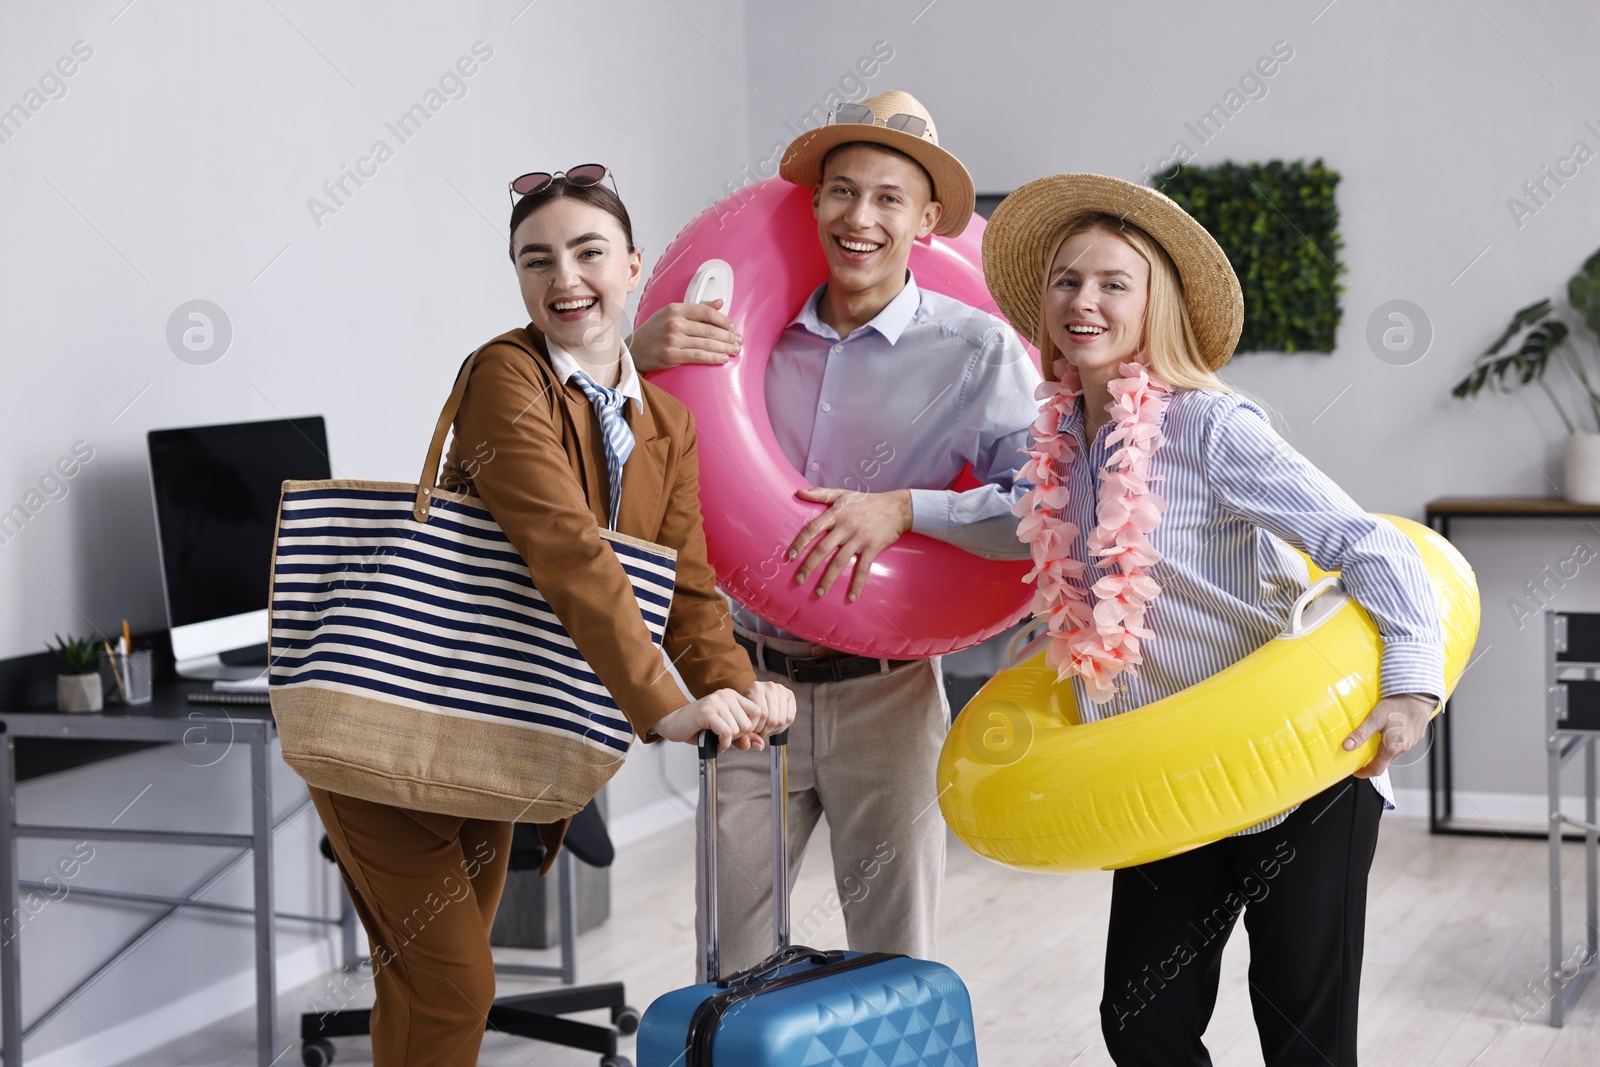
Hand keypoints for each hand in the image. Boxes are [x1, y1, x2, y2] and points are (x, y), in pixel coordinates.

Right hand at [626, 299, 741, 371]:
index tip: (732, 327)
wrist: (633, 350)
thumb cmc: (654, 332)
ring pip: (707, 344)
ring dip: (725, 348)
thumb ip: (696, 308)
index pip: (706, 312)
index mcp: (675, 309)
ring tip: (735, 351)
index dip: (723, 320)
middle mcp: (674, 322)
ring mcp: (673, 339)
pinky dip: (713, 358)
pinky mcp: (671, 355)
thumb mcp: (671, 314)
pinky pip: (698, 357)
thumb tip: (719, 302)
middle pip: (710, 329)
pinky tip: (723, 359)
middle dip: (728, 337)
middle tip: (739, 341)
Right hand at [651, 688, 759, 751]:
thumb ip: (744, 736)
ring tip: (717, 739)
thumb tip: (760, 744)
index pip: (759, 713)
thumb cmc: (698, 726)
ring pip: (737, 729)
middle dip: (738, 737)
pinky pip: (726, 733)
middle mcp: (726, 695)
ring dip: (728, 741)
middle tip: (724, 737)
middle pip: (749, 724)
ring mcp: (716, 702)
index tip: (741, 736)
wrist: (673, 723)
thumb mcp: (726, 730)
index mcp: (733, 696)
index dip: (753, 729)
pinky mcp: (707, 712)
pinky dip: (723, 744)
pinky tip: (716, 743)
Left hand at [742, 680, 796, 738]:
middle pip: (772, 719)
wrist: (751, 696)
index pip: (761, 715)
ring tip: (765, 729)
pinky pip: (790, 718)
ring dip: (773, 730)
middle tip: (759, 732)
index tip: (751, 732)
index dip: (756, 729)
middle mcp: (770, 686)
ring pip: (781, 720)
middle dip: (765, 731)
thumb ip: (744, 737)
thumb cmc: (744, 709)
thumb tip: (759, 746)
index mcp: (755, 688)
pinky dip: (782, 727)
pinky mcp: (790, 695)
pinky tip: (774, 725)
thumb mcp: (740, 721)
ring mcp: (781, 690)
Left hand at [788, 488, 912, 601]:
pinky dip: (857, 584)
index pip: (812, 529)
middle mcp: (845, 526)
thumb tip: (798, 492)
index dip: (800, 543)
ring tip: (819, 592)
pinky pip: (863, 569)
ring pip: (840, 561)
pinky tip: (851, 597)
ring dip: (828, 579)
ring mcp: (859, 538)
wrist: (896, 507)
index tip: (790, 557)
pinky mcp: (873, 548)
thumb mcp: (842, 494)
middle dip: (809, 566)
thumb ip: (820, 494)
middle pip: (823, 548)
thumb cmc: (866, 501)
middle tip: (798, 580)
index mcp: (836, 514)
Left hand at [1343, 693, 1436, 777]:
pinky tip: (1387, 732)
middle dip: (1372, 761)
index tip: (1356, 771)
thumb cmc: (1397, 705)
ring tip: (1373, 742)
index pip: (1377, 769)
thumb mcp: (1374, 719)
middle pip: (1385, 761)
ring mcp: (1412, 742)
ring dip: (1383, 752)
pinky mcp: (1417, 735)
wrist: (1419, 694)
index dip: (1365, 772)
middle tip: (1361, 755)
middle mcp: (1404, 748)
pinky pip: (1402, 744)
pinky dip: (1392, 743)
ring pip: (1394, 753)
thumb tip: (1346, 747)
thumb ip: (1360, 734)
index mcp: (1393, 748)